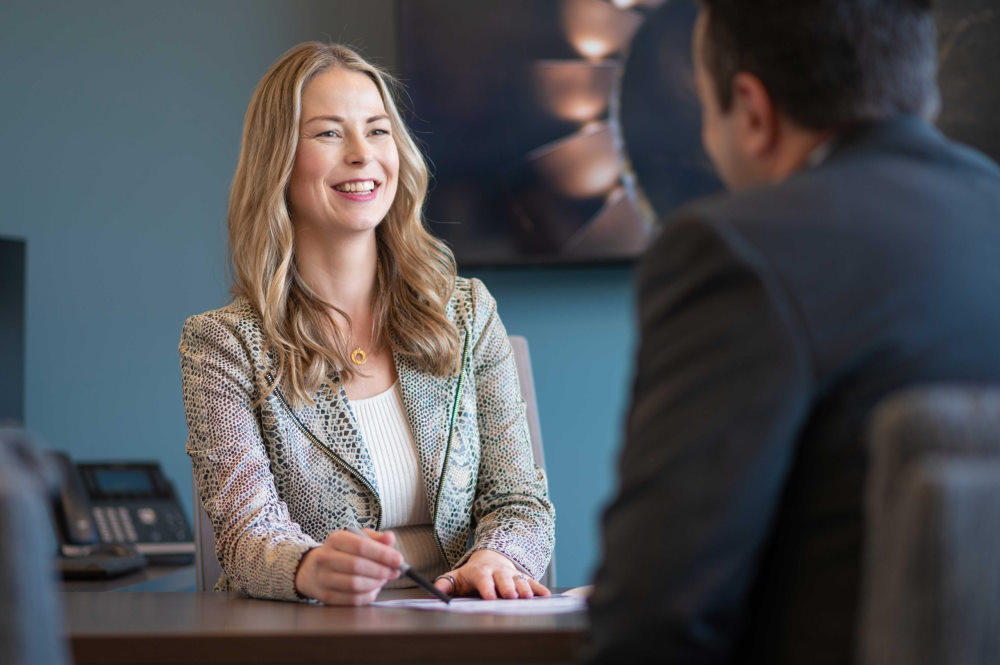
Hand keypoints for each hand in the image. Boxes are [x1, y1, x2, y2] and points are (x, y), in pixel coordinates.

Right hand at [294, 528, 401, 604]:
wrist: (314, 569)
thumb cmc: (343, 552)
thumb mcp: (357, 538)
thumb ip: (376, 538)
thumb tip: (390, 538)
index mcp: (335, 539)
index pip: (361, 546)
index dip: (383, 554)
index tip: (398, 560)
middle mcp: (325, 557)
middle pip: (357, 566)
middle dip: (381, 570)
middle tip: (394, 572)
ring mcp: (323, 578)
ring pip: (354, 585)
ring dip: (375, 584)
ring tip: (384, 579)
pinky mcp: (325, 596)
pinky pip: (352, 599)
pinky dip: (368, 596)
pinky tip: (374, 589)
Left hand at [432, 549, 549, 599]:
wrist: (491, 558)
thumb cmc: (472, 574)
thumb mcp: (457, 577)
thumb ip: (445, 584)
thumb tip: (434, 591)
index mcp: (481, 572)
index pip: (483, 578)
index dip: (487, 587)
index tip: (489, 597)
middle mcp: (498, 572)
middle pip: (504, 579)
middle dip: (508, 588)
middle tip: (512, 597)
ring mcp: (512, 574)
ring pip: (519, 580)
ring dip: (524, 588)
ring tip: (527, 597)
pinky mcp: (523, 578)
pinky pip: (532, 582)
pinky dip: (539, 589)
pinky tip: (545, 596)